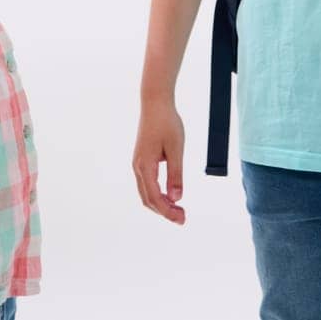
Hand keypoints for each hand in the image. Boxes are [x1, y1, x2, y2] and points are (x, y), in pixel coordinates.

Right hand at [132, 98, 185, 224]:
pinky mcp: (142, 159)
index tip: (182, 219)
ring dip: (161, 204)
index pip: (155, 198)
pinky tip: (170, 195)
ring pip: (146, 192)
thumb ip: (176, 174)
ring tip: (178, 209)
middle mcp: (138, 167)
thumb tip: (176, 198)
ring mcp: (138, 163)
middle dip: (164, 211)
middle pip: (147, 199)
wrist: (155, 103)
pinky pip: (147, 183)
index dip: (168, 211)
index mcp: (145, 166)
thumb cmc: (167, 123)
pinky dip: (158, 194)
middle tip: (182, 218)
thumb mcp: (176, 149)